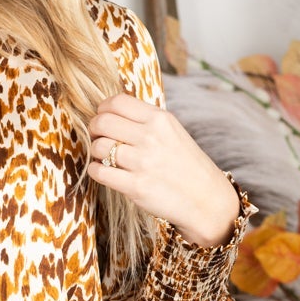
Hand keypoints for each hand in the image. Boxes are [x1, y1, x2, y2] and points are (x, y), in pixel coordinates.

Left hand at [87, 94, 240, 248]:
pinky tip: (102, 170)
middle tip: (97, 136)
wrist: (205, 199)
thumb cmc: (186, 165)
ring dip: (95, 151)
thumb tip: (112, 113)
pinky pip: (99, 171)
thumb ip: (146, 120)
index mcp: (159, 119)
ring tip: (103, 156)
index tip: (102, 117)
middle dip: (94, 128)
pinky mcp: (135, 187)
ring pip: (98, 146)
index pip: (117, 102)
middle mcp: (150, 137)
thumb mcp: (172, 131)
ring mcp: (142, 162)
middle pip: (102, 122)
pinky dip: (95, 170)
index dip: (102, 109)